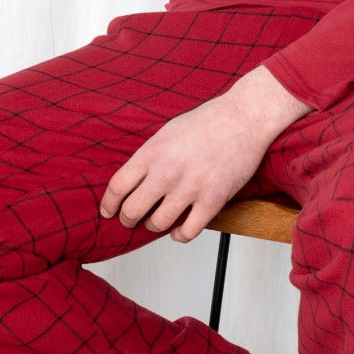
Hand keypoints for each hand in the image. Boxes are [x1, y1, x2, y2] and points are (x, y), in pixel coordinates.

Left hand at [100, 66, 310, 242]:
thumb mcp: (168, 131)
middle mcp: (167, 171)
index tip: (108, 212)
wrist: (244, 118)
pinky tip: (180, 229)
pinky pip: (187, 232)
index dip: (108, 205)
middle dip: (128, 220)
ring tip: (159, 220)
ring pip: (157, 224)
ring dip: (154, 226)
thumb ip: (150, 155)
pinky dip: (179, 235)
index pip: (117, 187)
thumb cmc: (209, 121)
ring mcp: (190, 187)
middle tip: (131, 220)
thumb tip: (133, 179)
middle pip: (132, 211)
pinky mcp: (212, 200)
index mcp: (153, 152)